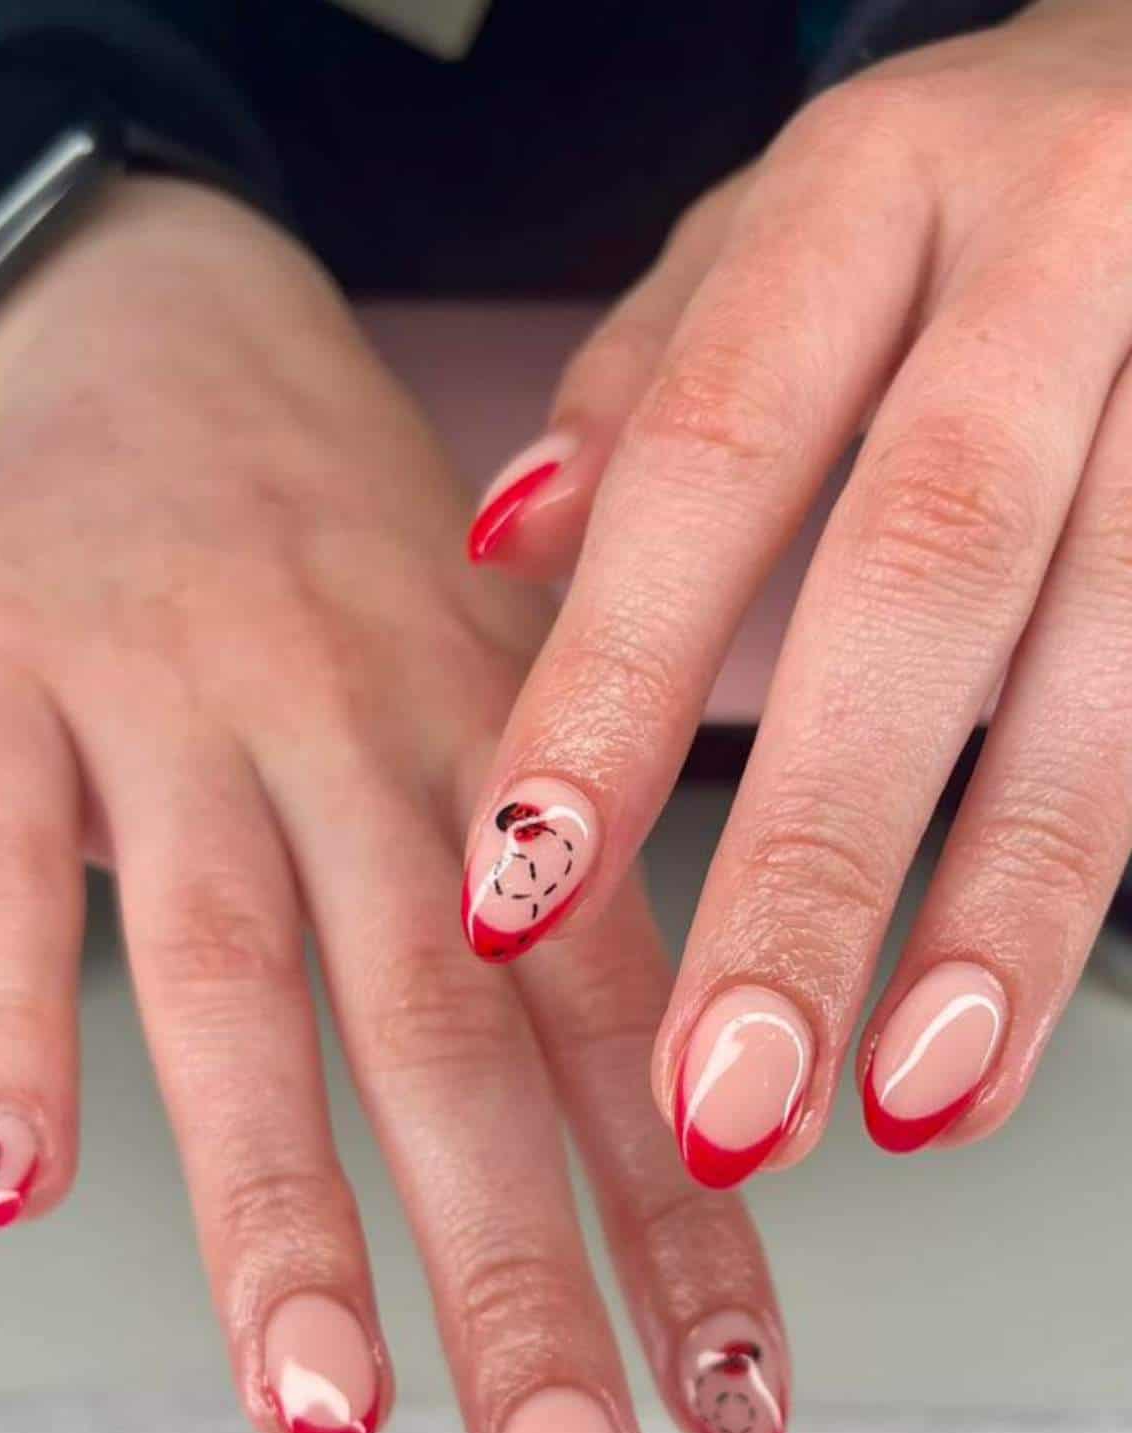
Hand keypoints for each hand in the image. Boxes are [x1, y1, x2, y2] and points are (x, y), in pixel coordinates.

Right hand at [0, 176, 789, 1432]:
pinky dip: (13, 1016)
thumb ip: (557, 907)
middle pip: (452, 1032)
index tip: (740, 1410)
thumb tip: (672, 1145)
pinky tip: (16, 1179)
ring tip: (319, 1409)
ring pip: (242, 973)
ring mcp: (180, 709)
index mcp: (509, 751)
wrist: (175, 334)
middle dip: (518, 1278)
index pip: (617, 1018)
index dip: (688, 1222)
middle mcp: (366, 734)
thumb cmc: (353, 566)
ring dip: (277, 1204)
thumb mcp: (498, 698)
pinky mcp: (0, 686)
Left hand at [465, 0, 1131, 1179]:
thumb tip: (506, 543)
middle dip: (815, 858)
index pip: (715, 459)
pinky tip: (1001, 1029)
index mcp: (879, 188)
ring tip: (899, 1103)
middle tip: (722, 1083)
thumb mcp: (788, 224)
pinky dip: (1091, 884)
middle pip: (924, 582)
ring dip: (999, 912)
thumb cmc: (963, 183)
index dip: (617, 687)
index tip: (522, 888)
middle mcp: (1057, 259)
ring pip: (1111, 663)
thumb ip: (654, 383)